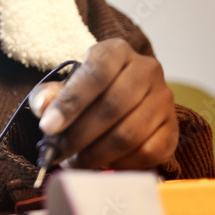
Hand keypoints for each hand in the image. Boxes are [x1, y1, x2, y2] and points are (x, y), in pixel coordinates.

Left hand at [28, 38, 178, 170]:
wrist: (122, 94)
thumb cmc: (89, 90)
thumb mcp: (65, 83)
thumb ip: (49, 94)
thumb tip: (42, 107)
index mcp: (116, 51)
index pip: (94, 75)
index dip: (70, 103)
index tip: (48, 127)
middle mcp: (146, 69)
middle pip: (112, 107)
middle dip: (79, 136)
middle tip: (59, 154)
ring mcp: (163, 98)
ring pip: (129, 133)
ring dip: (97, 154)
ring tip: (76, 162)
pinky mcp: (173, 127)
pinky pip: (149, 152)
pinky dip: (123, 163)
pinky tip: (105, 163)